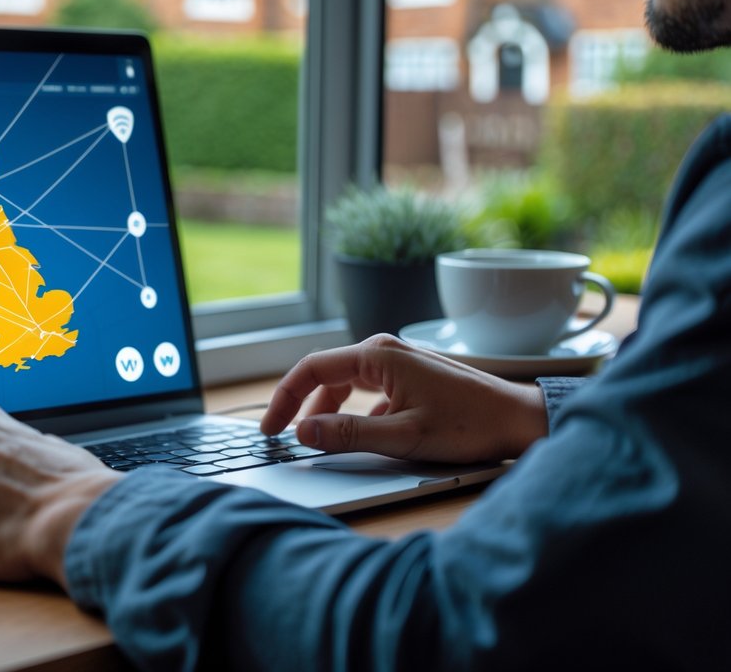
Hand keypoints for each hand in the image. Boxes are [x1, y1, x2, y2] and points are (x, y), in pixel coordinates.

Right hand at [261, 335, 547, 462]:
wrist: (519, 420)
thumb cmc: (469, 425)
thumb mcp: (402, 436)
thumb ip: (348, 434)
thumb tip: (304, 434)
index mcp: (378, 355)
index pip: (311, 369)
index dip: (284, 399)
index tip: (271, 429)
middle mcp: (385, 351)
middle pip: (325, 375)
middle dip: (301, 405)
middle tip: (286, 437)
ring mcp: (398, 362)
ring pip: (345, 383)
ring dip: (327, 410)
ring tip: (318, 439)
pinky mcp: (410, 376)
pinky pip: (367, 391)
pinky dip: (353, 412)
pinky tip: (358, 435)